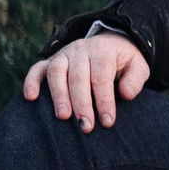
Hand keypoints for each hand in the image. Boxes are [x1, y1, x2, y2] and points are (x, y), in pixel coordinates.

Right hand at [21, 32, 149, 131]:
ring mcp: (64, 54)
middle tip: (85, 126)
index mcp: (103, 51)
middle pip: (78, 76)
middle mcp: (81, 50)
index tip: (107, 122)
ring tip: (63, 117)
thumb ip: (135, 79)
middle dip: (82, 103)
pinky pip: (37, 69)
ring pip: (57, 72)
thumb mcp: (138, 67)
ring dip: (58, 95)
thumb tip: (126, 95)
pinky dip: (31, 81)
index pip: (101, 76)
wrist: (109, 43)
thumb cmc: (124, 62)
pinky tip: (30, 98)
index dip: (104, 100)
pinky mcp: (50, 61)